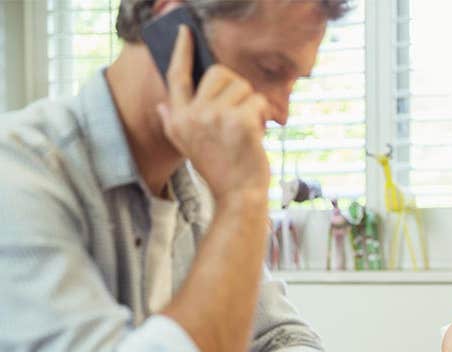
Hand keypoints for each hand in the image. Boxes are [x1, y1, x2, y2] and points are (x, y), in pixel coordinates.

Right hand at [157, 25, 270, 202]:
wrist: (237, 194)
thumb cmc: (219, 169)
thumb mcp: (188, 145)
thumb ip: (175, 121)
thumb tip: (162, 104)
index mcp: (178, 118)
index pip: (176, 77)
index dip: (181, 51)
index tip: (185, 32)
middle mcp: (193, 114)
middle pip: (219, 73)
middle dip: (236, 88)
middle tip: (240, 113)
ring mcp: (215, 117)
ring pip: (243, 86)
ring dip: (252, 104)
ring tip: (248, 129)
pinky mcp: (239, 121)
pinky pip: (258, 101)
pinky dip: (264, 115)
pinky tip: (259, 134)